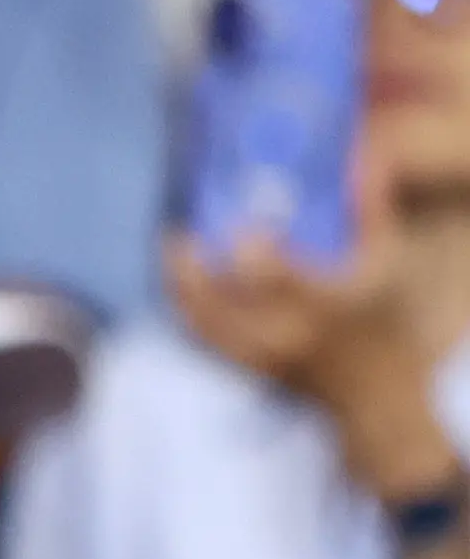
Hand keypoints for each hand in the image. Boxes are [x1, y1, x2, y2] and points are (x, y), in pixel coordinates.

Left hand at [172, 174, 465, 505]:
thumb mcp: (386, 265)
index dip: (250, 244)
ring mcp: (255, 355)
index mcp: (318, 305)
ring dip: (177, 284)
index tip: (248, 224)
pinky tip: (178, 282)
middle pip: (215, 298)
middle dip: (189, 263)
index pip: (266, 272)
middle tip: (178, 232)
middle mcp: (280, 333)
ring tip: (172, 249)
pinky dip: (184, 308)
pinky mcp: (242, 369)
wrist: (374, 397)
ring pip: (198, 320)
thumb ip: (372, 213)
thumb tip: (357, 161)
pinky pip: (199, 338)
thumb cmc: (379, 322)